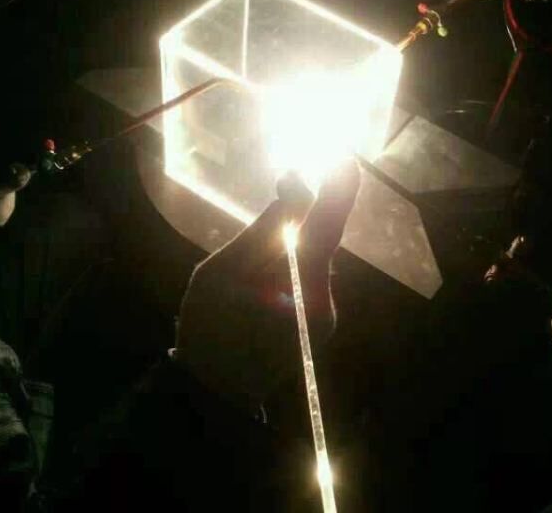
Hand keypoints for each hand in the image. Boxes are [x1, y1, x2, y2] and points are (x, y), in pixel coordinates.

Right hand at [176, 161, 359, 403]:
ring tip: (253, 261)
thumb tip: (295, 189)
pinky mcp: (320, 321)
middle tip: (281, 187)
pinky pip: (308, 277)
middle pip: (320, 240)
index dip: (337, 190)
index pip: (326, 227)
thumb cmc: (209, 331)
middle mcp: (323, 300)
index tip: (343, 157)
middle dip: (300, 214)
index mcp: (299, 287)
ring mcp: (325, 315)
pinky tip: (262, 280)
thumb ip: (263, 230)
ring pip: (313, 258)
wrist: (215, 393)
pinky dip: (289, 264)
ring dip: (291, 243)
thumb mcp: (220, 272)